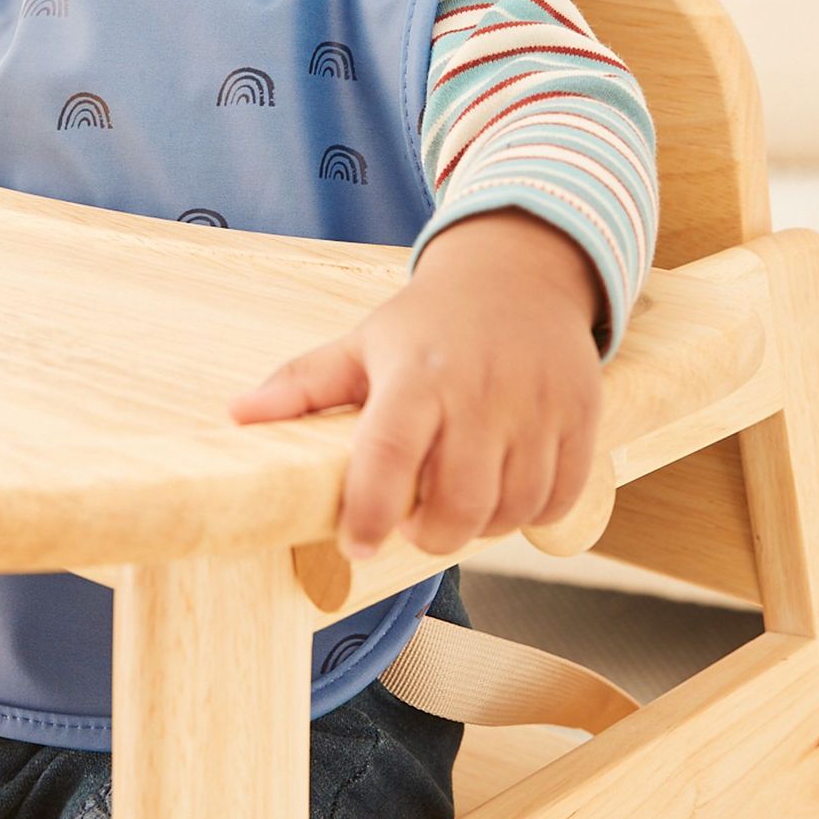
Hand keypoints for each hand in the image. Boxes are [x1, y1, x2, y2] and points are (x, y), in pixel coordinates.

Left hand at [229, 210, 604, 560]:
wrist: (521, 274)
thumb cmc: (430, 323)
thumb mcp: (362, 343)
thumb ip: (303, 384)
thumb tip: (237, 415)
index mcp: (416, 377)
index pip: (389, 459)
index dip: (370, 514)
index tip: (358, 545)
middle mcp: (481, 392)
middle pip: (459, 503)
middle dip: (431, 535)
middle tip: (414, 524)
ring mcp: (538, 406)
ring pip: (512, 509)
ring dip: (481, 527)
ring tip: (459, 506)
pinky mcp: (581, 416)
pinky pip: (559, 497)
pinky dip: (530, 514)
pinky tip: (505, 495)